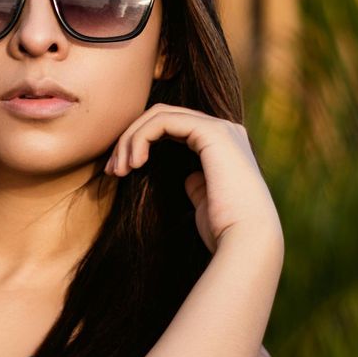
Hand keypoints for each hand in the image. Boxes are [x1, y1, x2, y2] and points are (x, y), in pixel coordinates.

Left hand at [102, 105, 282, 254]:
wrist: (246, 241)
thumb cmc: (224, 230)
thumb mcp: (205, 202)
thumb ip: (198, 183)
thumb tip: (188, 177)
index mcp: (223, 145)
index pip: (172, 127)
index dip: (139, 143)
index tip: (118, 172)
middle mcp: (225, 130)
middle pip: (162, 116)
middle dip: (129, 139)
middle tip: (111, 170)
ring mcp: (221, 128)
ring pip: (159, 115)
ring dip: (130, 139)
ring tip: (118, 170)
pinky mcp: (212, 132)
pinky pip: (163, 121)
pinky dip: (141, 138)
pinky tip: (134, 164)